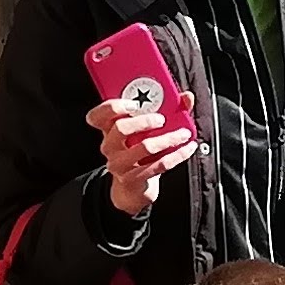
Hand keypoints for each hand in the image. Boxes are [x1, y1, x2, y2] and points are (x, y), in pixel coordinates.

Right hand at [89, 95, 198, 215]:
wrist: (133, 187)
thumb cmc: (139, 150)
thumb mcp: (145, 130)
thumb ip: (166, 109)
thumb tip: (187, 97)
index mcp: (108, 129)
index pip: (96, 116)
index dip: (112, 107)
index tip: (133, 103)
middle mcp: (110, 146)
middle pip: (120, 128)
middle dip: (144, 120)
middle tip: (162, 119)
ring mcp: (119, 164)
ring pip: (144, 148)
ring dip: (168, 139)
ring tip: (183, 134)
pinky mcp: (132, 179)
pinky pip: (158, 165)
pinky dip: (177, 155)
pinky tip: (187, 148)